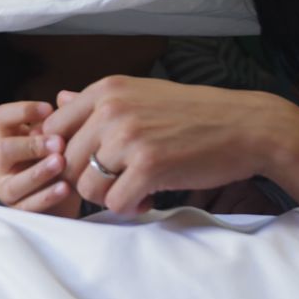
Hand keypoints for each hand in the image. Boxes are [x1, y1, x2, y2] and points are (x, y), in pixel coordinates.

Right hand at [0, 101, 78, 216]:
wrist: (71, 198)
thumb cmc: (64, 159)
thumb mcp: (66, 137)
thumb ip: (66, 117)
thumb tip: (65, 96)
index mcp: (10, 137)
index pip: (0, 117)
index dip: (22, 111)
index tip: (49, 110)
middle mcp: (3, 162)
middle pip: (2, 148)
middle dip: (31, 145)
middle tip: (59, 143)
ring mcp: (8, 188)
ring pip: (13, 181)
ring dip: (38, 171)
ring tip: (62, 163)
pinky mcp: (19, 211)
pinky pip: (28, 205)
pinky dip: (47, 196)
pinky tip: (66, 187)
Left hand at [43, 76, 290, 215]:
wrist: (246, 126)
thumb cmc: (192, 112)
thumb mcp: (139, 94)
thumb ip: (95, 102)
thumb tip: (57, 99)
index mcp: (105, 90)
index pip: (52, 129)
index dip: (64, 153)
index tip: (89, 163)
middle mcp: (111, 109)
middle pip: (65, 162)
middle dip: (86, 180)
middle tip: (115, 183)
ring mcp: (128, 137)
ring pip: (86, 186)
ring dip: (107, 197)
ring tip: (132, 191)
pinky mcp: (149, 166)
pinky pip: (115, 203)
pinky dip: (129, 208)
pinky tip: (146, 200)